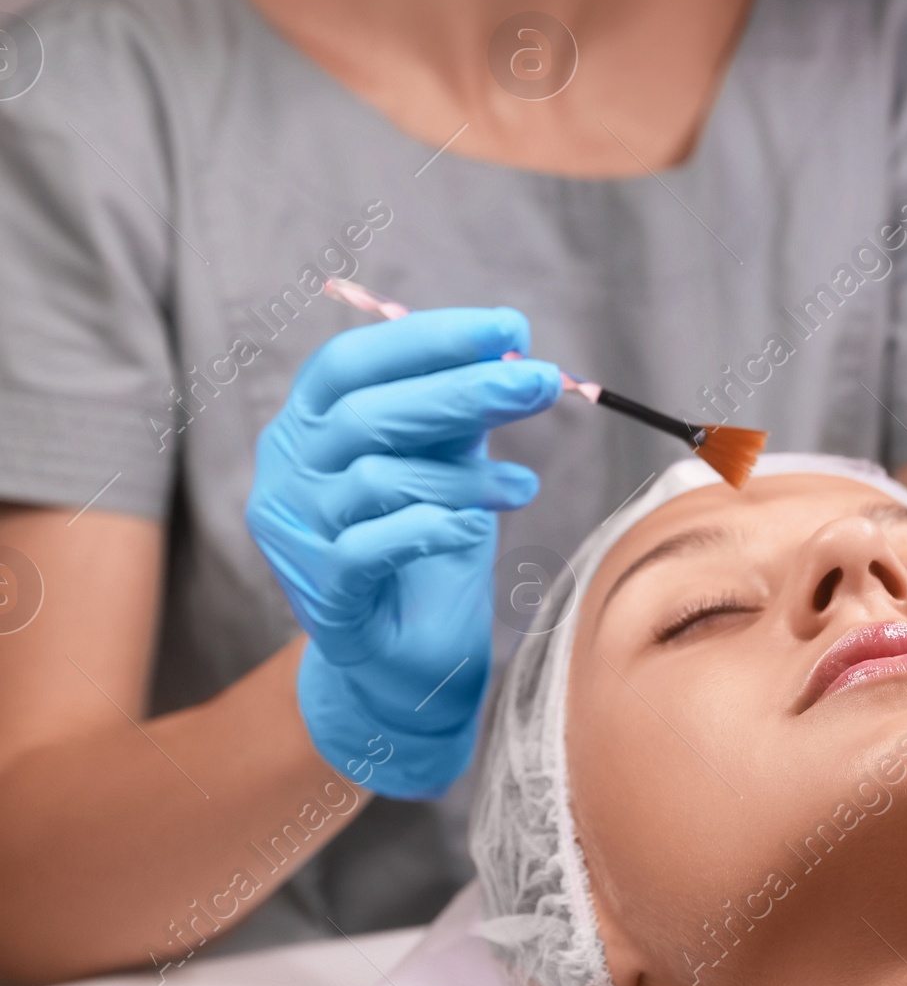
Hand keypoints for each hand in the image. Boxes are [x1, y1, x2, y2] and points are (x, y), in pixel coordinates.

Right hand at [246, 308, 560, 797]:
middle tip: (541, 382)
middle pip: (367, 413)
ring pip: (376, 479)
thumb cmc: (424, 544)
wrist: (405, 657)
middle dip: (464, 391)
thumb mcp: (441, 462)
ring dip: (463, 476)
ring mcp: (294, 534)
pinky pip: (374, 547)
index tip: (509, 328)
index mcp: (305, 423)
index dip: (428, 339)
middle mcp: (285, 471)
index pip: (350, 362)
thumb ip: (457, 410)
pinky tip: (475, 530)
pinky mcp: (322, 593)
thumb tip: (513, 349)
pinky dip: (433, 528)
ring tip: (522, 488)